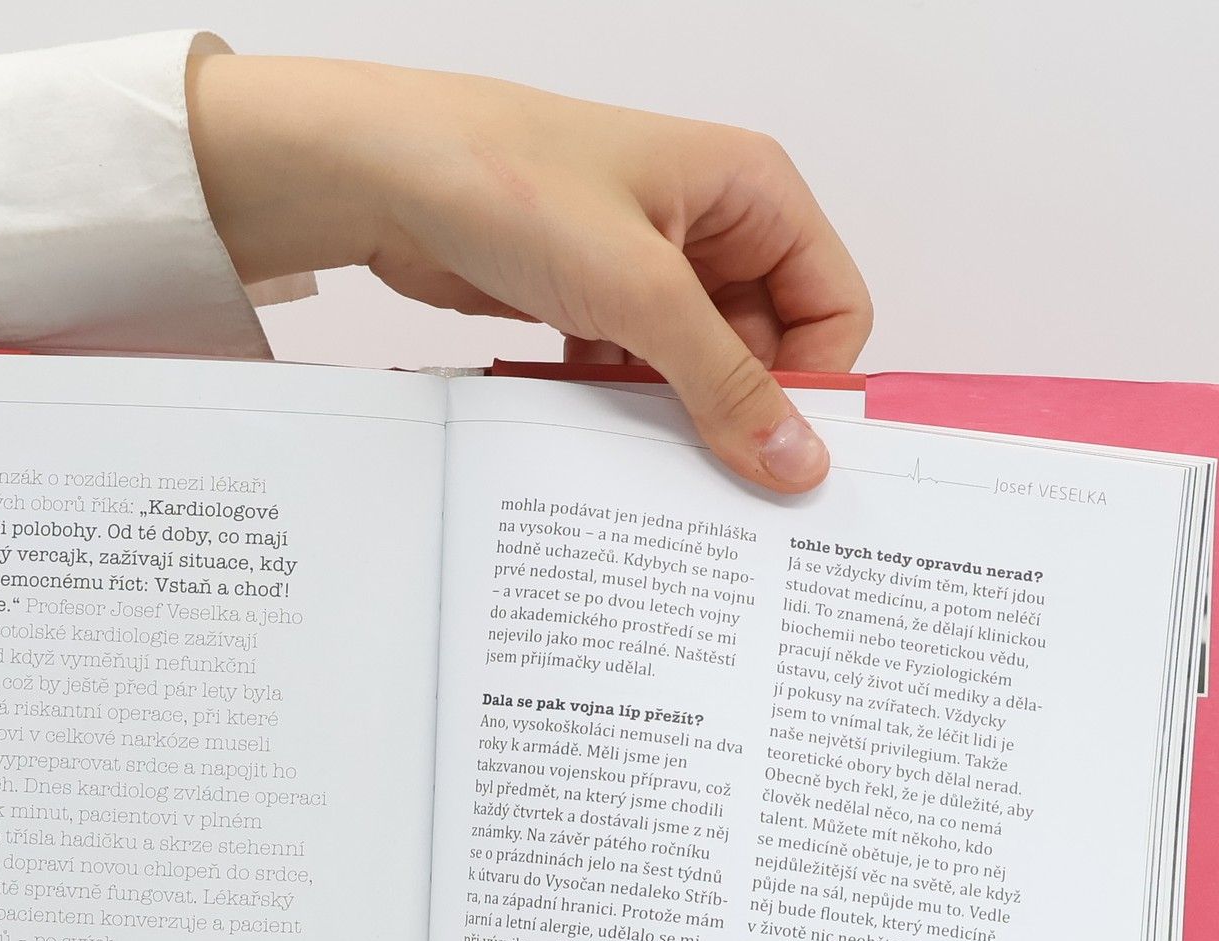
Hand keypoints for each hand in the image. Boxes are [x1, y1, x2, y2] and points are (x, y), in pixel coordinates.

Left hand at [190, 52, 871, 492]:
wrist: (386, 179)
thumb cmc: (513, 187)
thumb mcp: (642, 293)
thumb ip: (726, 384)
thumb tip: (799, 461)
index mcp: (752, 190)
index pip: (831, 304)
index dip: (813, 381)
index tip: (782, 455)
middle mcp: (711, 223)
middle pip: (768, 345)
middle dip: (743, 410)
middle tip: (716, 482)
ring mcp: (650, 265)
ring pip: (699, 367)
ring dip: (680, 416)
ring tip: (652, 464)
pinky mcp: (596, 301)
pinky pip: (639, 373)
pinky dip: (627, 409)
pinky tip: (600, 437)